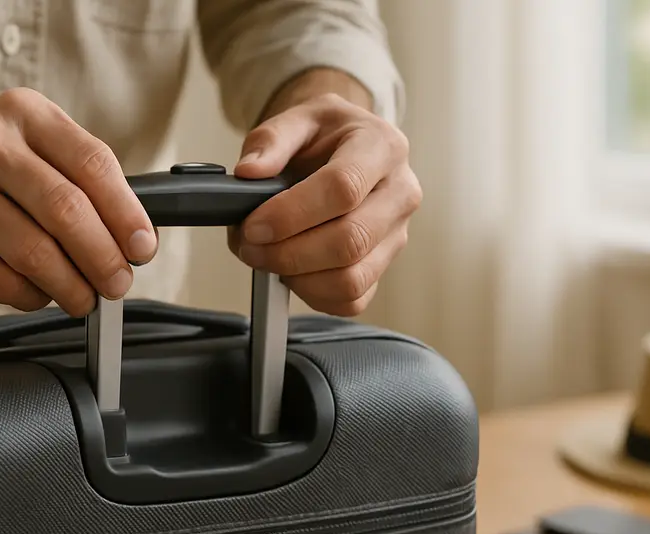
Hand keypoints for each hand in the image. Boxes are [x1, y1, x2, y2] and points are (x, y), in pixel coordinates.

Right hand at [0, 88, 156, 315]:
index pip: (92, 164)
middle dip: (103, 258)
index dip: (126, 214)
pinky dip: (29, 296)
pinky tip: (39, 295)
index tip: (142, 249)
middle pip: (66, 210)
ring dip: (70, 286)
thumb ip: (74, 175)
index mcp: (25, 114)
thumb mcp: (24, 138)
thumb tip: (129, 237)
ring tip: (83, 298)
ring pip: (32, 251)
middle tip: (117, 283)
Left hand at [230, 93, 420, 315]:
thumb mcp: (298, 118)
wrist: (346, 147)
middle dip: (289, 253)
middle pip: (350, 241)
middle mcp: (400, 193)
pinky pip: (352, 300)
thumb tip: (249, 172)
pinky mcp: (384, 266)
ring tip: (268, 258)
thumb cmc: (325, 135)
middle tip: (251, 246)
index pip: (343, 188)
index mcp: (382, 147)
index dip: (291, 214)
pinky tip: (292, 271)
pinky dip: (313, 295)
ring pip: (352, 279)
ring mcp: (396, 235)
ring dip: (298, 278)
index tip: (255, 224)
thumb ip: (270, 140)